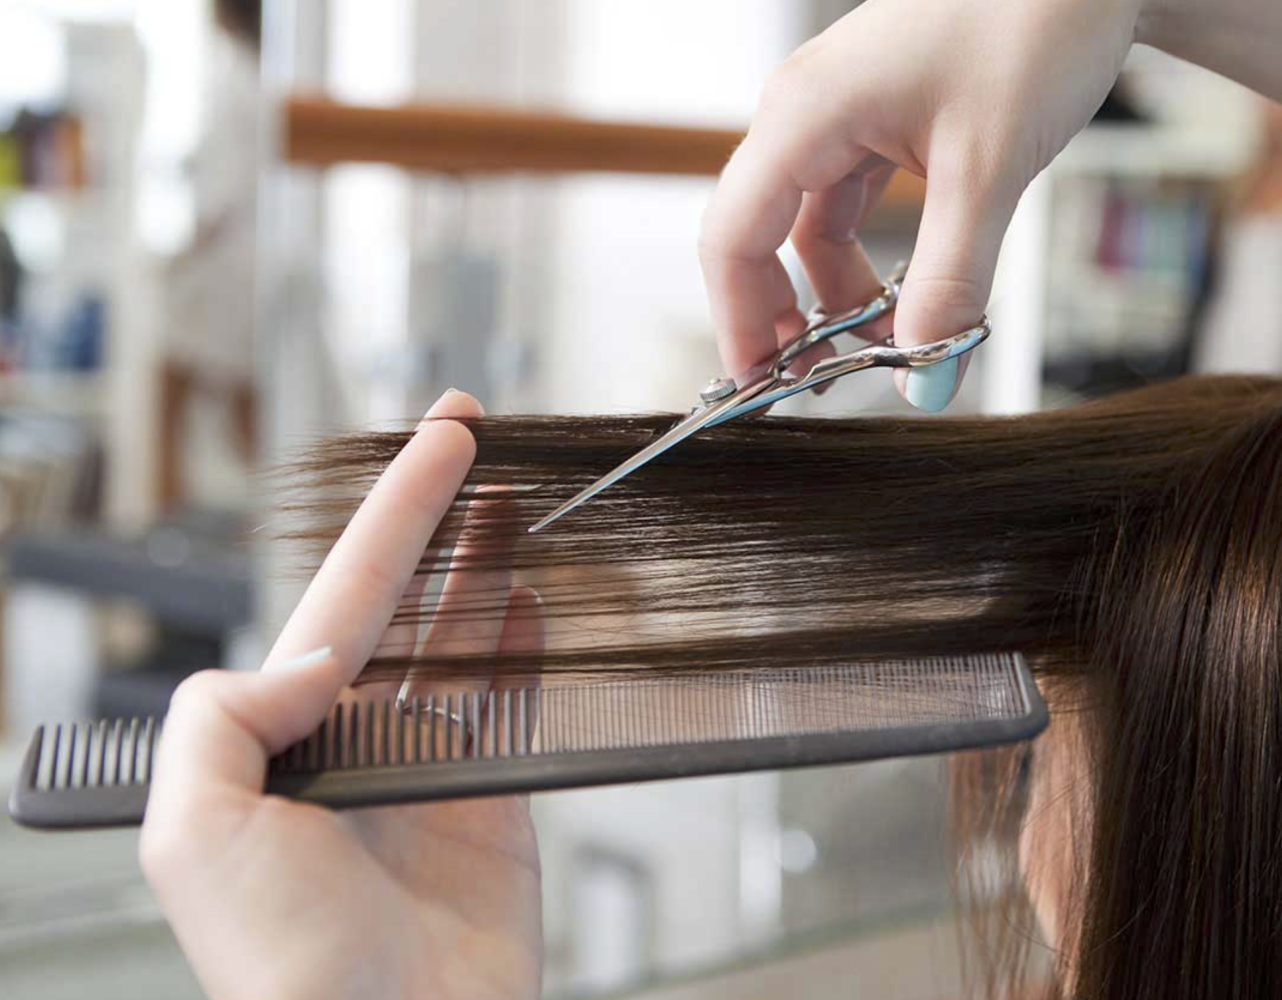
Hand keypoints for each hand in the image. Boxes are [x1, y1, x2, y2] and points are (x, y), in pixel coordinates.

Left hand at [139, 390, 545, 999]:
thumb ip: (223, 720)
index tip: (438, 440)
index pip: (342, 597)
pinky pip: (515, 700)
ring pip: (463, 638)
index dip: (393, 511)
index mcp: (283, 740)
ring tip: (514, 500)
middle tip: (470, 436)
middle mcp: (356, 742)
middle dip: (435, 516)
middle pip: (403, 600)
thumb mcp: (193, 834)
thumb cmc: (284, 971)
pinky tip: (532, 596)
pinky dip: (526, 644)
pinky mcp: (497, 803)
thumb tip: (306, 655)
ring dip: (486, 565)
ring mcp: (430, 769)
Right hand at [700, 0, 1144, 409]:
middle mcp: (808, 110)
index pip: (733, 236)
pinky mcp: (884, 116)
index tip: (759, 391)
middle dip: (786, 315)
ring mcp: (844, 112)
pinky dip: (874, 256)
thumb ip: (951, 281)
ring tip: (890, 344)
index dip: (739, 321)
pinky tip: (912, 291)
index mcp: (806, 112)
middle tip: (823, 384)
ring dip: (839, 291)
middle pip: (760, 234)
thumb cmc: (1033, 21)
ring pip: (813, 224)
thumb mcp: (988, 170)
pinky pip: (853, 202)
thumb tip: (924, 379)